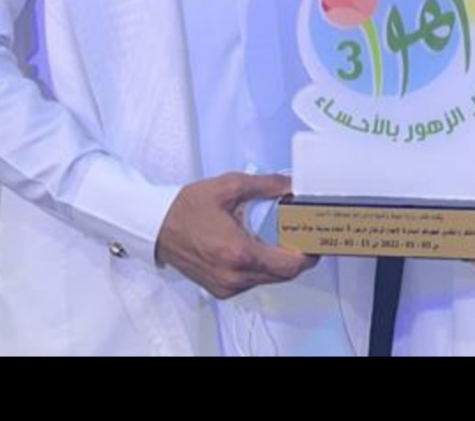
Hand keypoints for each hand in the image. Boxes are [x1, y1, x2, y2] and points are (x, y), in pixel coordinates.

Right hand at [155, 172, 317, 299]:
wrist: (157, 226)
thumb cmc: (188, 207)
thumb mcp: (230, 186)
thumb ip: (266, 185)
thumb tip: (292, 185)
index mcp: (239, 252)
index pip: (289, 265)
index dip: (309, 255)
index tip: (317, 240)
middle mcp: (235, 276)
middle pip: (283, 275)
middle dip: (297, 256)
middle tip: (304, 234)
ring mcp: (227, 286)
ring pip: (269, 279)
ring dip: (280, 262)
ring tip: (284, 237)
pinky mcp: (220, 289)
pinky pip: (252, 281)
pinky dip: (262, 266)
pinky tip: (260, 246)